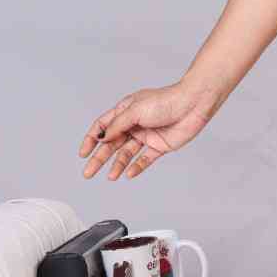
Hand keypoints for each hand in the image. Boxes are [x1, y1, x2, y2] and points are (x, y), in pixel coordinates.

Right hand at [78, 78, 222, 179]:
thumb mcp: (135, 110)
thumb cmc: (165, 100)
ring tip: (111, 176)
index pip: (102, 126)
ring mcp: (146, 135)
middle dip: (99, 158)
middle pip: (112, 143)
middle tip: (89, 172)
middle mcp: (134, 124)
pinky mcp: (160, 146)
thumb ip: (117, 126)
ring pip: (127, 154)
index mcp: (125, 111)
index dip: (91, 139)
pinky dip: (137, 167)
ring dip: (117, 165)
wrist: (193, 104)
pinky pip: (145, 159)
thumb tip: (102, 138)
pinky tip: (129, 174)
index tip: (83, 153)